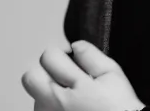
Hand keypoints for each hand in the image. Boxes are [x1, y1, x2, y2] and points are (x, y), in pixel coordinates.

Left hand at [21, 40, 143, 110]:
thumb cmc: (119, 108)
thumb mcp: (113, 74)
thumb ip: (92, 56)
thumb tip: (76, 45)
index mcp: (74, 86)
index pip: (48, 56)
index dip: (59, 54)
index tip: (68, 60)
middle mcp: (57, 106)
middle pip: (30, 78)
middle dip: (43, 72)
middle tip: (61, 77)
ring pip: (35, 98)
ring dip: (47, 94)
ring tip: (69, 99)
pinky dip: (50, 109)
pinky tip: (68, 109)